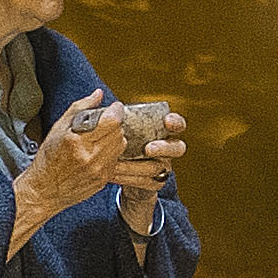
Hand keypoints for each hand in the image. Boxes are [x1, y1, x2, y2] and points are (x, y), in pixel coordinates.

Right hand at [16, 91, 147, 220]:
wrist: (44, 191)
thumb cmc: (48, 158)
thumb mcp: (58, 128)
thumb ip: (80, 108)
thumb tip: (98, 94)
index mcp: (77, 141)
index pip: (112, 121)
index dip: (116, 110)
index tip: (114, 107)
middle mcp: (90, 157)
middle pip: (119, 132)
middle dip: (114, 123)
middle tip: (105, 122)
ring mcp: (98, 170)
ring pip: (121, 145)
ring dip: (115, 137)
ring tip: (100, 137)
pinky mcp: (103, 180)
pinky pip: (117, 159)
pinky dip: (111, 152)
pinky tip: (98, 152)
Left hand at [98, 97, 183, 221]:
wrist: (114, 172)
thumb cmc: (116, 142)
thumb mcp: (114, 127)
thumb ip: (109, 114)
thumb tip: (98, 94)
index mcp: (160, 131)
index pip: (177, 124)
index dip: (176, 122)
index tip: (166, 121)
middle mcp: (166, 148)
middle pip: (178, 148)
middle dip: (165, 148)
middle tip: (148, 148)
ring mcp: (162, 167)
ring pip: (158, 167)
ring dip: (136, 166)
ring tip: (116, 164)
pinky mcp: (154, 183)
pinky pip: (146, 182)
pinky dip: (128, 178)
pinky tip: (112, 174)